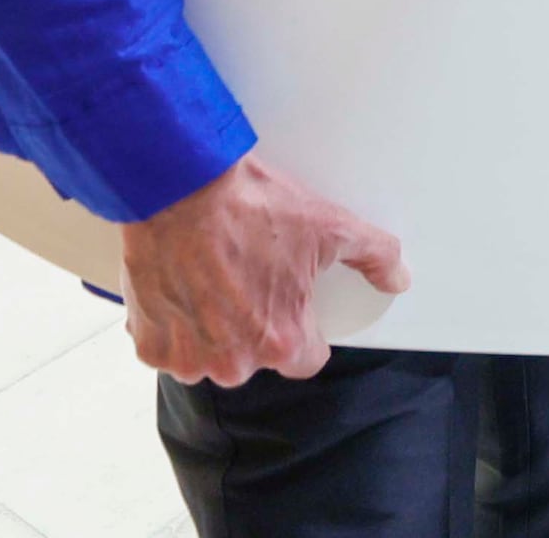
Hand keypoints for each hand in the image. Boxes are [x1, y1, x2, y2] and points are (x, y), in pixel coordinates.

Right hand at [121, 152, 406, 387]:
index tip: (291, 304)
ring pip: (210, 356)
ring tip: (212, 278)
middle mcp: (233, 363)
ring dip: (211, 329)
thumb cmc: (252, 207)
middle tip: (246, 278)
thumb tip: (398, 279)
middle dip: (253, 326)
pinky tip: (182, 285)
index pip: (306, 360)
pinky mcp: (149, 345)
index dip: (303, 330)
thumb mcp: (329, 224)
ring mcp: (187, 357)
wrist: (181, 186)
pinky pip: (168, 347)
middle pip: (254, 357)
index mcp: (281, 343)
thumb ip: (374, 255)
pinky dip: (174, 324)